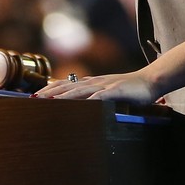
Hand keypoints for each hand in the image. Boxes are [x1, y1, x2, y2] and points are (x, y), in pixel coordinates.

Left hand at [33, 71, 160, 104]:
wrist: (150, 81)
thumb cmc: (130, 88)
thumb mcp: (107, 89)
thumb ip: (94, 91)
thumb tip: (80, 94)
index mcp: (91, 83)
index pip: (66, 85)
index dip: (50, 89)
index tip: (35, 96)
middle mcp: (95, 82)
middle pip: (68, 86)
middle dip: (50, 92)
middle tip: (34, 99)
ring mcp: (106, 86)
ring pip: (81, 90)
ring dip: (65, 95)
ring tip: (50, 100)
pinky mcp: (117, 91)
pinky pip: (103, 95)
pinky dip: (91, 99)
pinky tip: (83, 103)